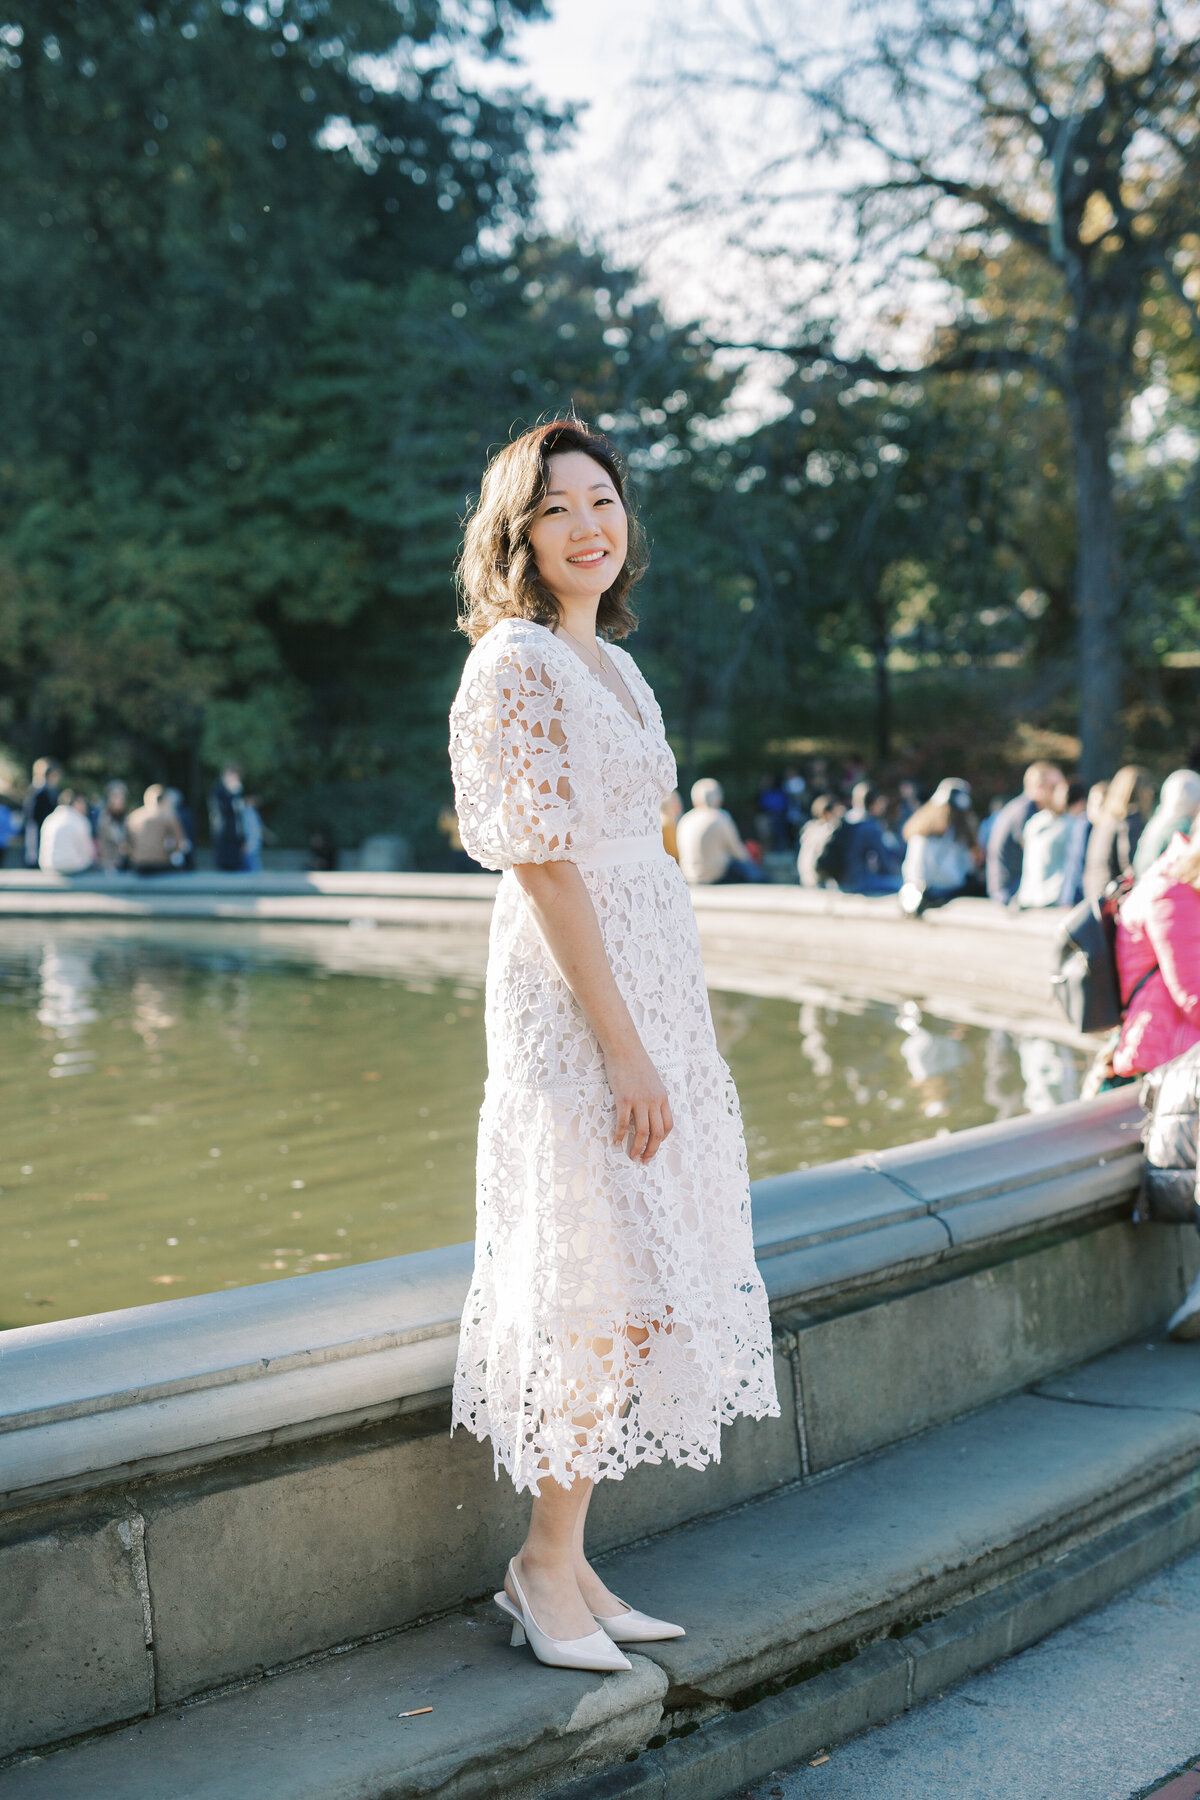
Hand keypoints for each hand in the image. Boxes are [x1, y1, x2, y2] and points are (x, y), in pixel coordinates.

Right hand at [604, 1042, 673, 1162]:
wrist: (625, 1048)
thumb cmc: (637, 1063)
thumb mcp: (653, 1081)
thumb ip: (654, 1097)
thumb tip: (650, 1111)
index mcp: (663, 1097)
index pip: (668, 1125)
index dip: (662, 1140)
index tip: (654, 1146)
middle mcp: (654, 1101)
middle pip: (657, 1133)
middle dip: (652, 1150)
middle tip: (644, 1161)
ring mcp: (639, 1101)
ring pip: (642, 1132)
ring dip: (637, 1148)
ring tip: (631, 1157)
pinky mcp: (624, 1099)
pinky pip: (624, 1123)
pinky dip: (620, 1136)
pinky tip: (616, 1142)